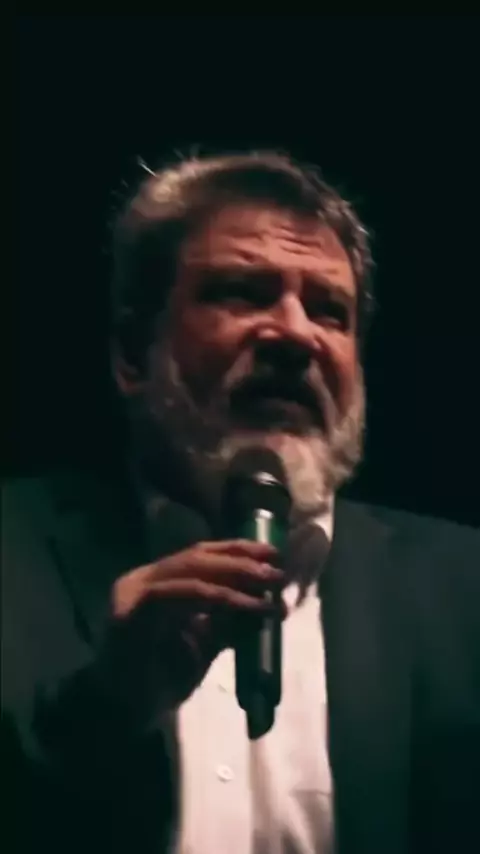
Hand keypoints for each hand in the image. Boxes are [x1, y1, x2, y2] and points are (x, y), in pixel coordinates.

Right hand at [96, 539, 284, 725]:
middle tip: (277, 572)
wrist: (123, 714)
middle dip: (242, 561)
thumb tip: (273, 604)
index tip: (274, 553)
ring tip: (268, 590)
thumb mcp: (206, 644)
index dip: (238, 550)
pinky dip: (215, 598)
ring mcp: (133, 592)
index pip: (200, 555)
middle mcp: (143, 579)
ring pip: (190, 571)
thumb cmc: (162, 679)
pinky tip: (244, 605)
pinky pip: (177, 595)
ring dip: (235, 579)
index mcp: (157, 581)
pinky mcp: (129, 612)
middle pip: (197, 556)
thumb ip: (232, 623)